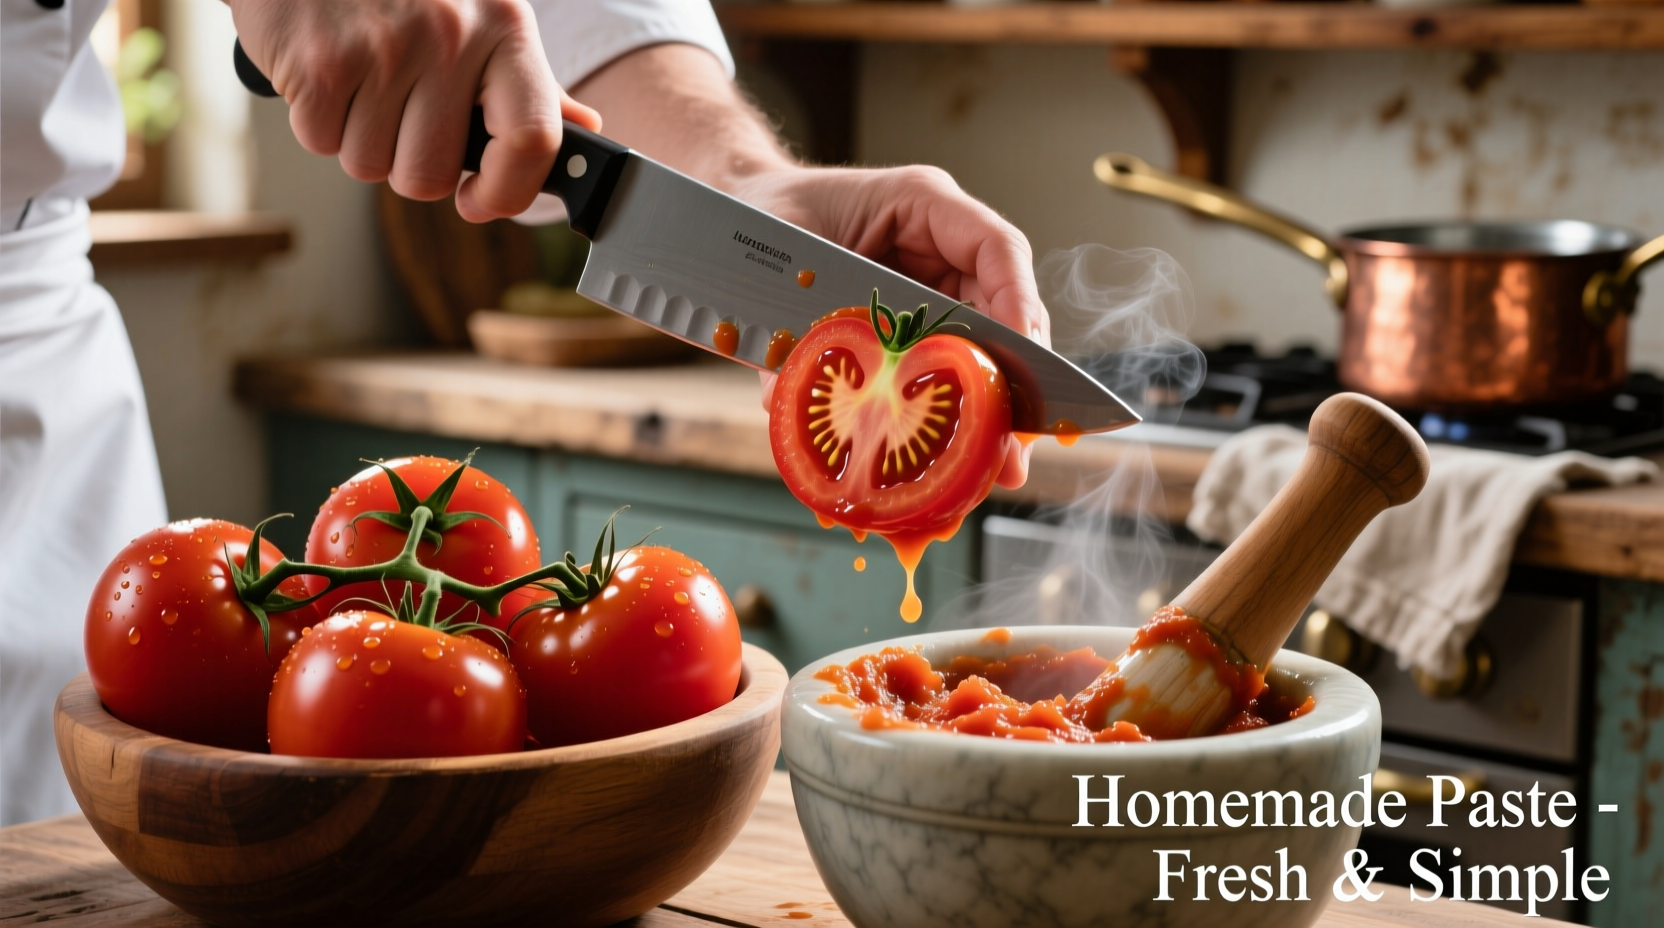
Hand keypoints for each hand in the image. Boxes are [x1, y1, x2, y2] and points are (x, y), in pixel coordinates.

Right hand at [227, 0, 599, 220]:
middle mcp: (451, 36)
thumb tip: (583, 130)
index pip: (533, 141)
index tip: (480, 200)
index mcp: (505, 29)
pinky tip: (328, 72)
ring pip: (371, 166)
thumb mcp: (483, 16)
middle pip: (431, 176)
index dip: (507, 192)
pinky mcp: (321, 60)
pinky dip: (318, 120)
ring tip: (362, 80)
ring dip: (361, 139)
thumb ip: (530, 84)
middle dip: (409, 161)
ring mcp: (384, 47)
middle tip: (399, 112)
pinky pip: (322, 143)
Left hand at [737, 165, 1047, 488]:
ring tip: (997, 465)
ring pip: (982, 348)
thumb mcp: (780, 253)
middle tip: (1016, 443)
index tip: (1022, 360)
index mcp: (920, 204)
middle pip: (1005, 312)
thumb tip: (784, 396)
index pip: (996, 249)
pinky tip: (952, 458)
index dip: (1018, 304)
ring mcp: (931, 289)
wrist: (741, 211)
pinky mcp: (911, 328)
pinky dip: (944, 412)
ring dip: (989, 408)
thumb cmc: (765, 213)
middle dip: (1012, 380)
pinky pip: (939, 369)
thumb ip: (794, 316)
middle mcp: (939, 248)